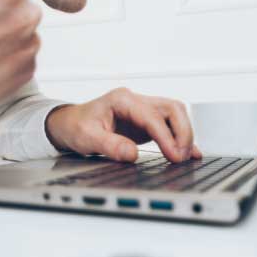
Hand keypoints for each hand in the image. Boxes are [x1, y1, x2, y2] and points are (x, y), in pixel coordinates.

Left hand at [44, 88, 201, 162]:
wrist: (67, 124)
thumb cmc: (75, 127)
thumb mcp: (86, 138)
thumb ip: (110, 145)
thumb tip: (132, 154)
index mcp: (122, 99)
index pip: (152, 116)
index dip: (166, 136)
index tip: (173, 154)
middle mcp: (135, 101)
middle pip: (172, 108)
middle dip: (182, 132)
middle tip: (181, 156)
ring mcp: (142, 110)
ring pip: (175, 115)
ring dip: (183, 134)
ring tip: (185, 157)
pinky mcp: (145, 122)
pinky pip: (169, 126)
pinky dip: (180, 138)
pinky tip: (189, 152)